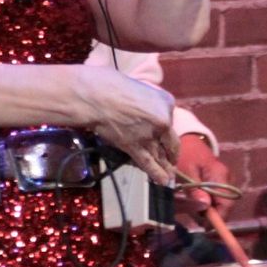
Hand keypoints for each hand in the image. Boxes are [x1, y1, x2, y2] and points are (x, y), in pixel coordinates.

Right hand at [78, 68, 178, 185]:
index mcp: (166, 101)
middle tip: (172, 161)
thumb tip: (139, 111)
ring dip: (166, 168)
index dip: (163, 128)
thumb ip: (144, 101)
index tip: (162, 134)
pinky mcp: (135, 146)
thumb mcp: (136, 87)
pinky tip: (164, 182)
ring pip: (160, 155)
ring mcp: (149, 135)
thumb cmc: (109, 84)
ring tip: (170, 177)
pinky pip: (148, 163)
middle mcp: (163, 119)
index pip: (168, 119)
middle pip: (170, 141)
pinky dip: (156, 174)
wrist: (94, 94)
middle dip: (171, 153)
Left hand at [175, 133, 231, 220]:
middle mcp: (226, 179)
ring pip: (219, 202)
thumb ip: (196, 189)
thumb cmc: (184, 152)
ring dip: (207, 210)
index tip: (207, 228)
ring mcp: (222, 180)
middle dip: (211, 216)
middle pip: (224, 205)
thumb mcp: (185, 171)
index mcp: (220, 175)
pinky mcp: (217, 181)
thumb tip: (206, 207)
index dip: (219, 218)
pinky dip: (206, 202)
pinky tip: (195, 203)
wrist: (185, 137)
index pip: (226, 203)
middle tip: (195, 220)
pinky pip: (215, 196)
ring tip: (192, 211)